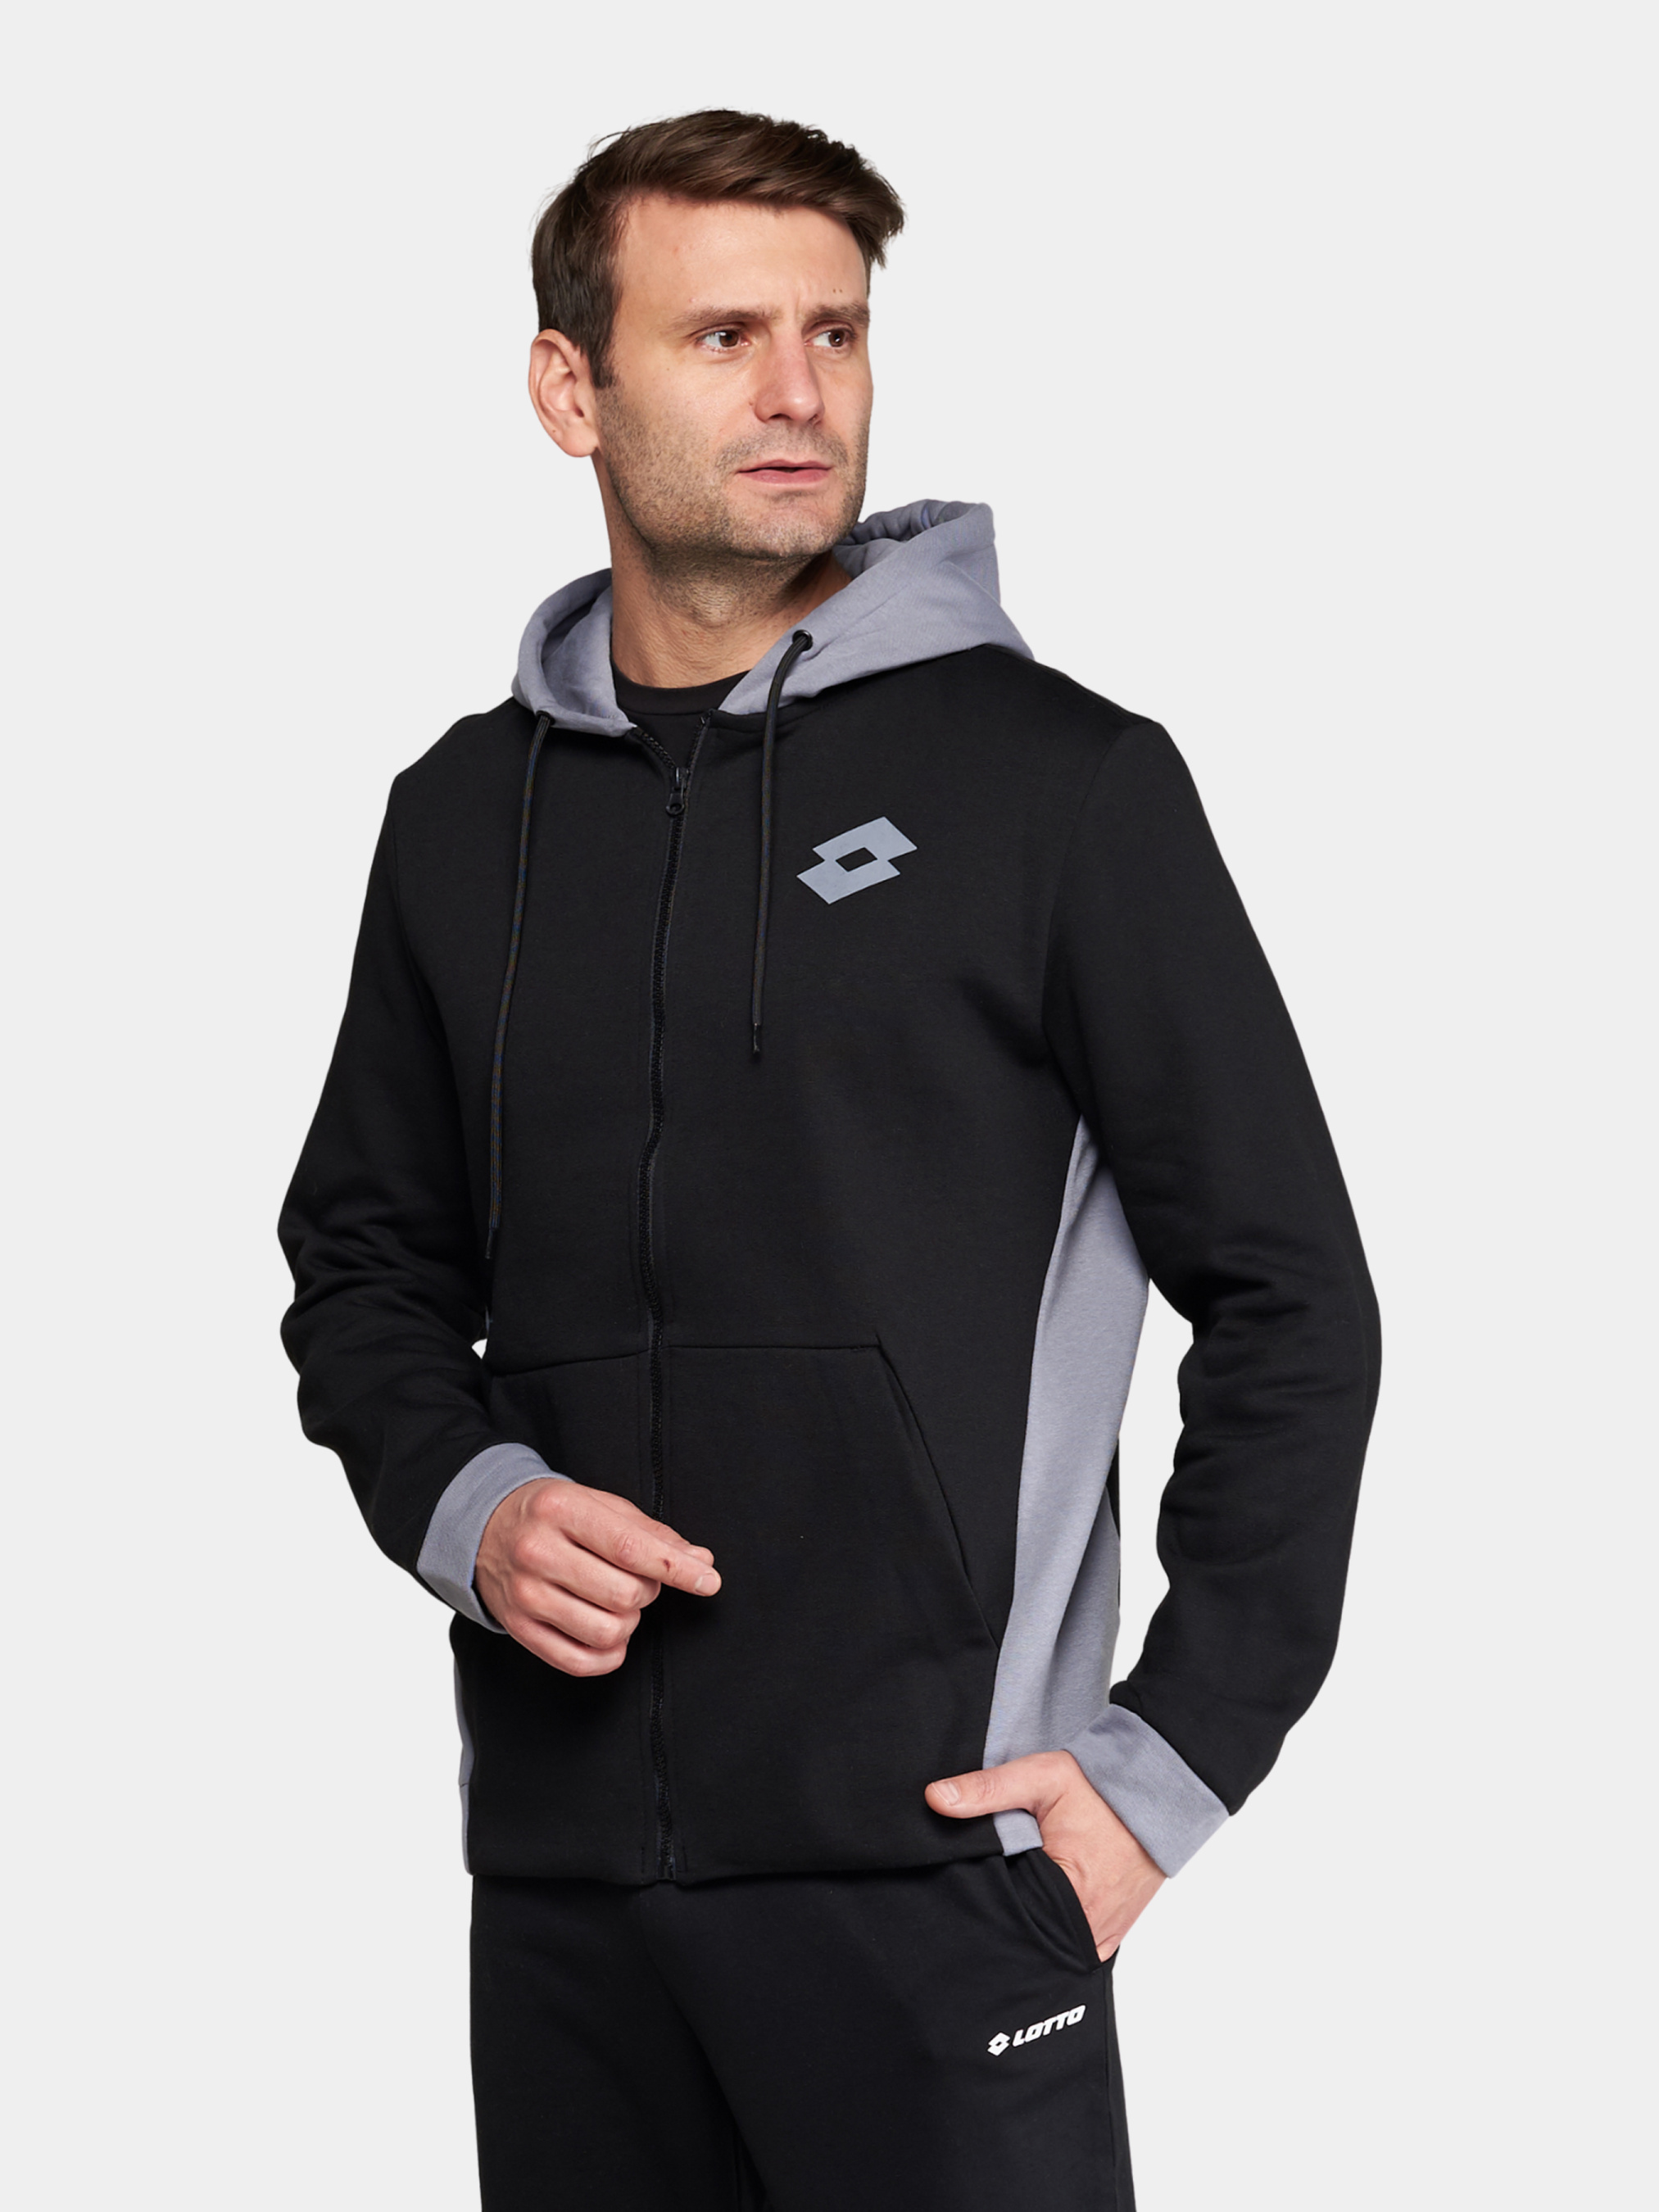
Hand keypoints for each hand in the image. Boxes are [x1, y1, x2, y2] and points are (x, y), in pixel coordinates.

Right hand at [475, 1478, 720, 1676]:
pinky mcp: (518, 1627)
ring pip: (606, 1632)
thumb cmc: (555, 1514)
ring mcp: (524, 1593)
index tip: (709, 1581)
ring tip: (617, 1603)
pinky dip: (609, 1655)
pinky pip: (579, 1662)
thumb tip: (700, 1562)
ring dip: (628, 1623)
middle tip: (636, 1580)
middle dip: (646, 1592)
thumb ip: (652, 1533)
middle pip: (624, 1595)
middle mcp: (537, 1551)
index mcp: (562, 1510)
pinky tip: (610, 1637)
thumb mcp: (600, 1505)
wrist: (485, 1527)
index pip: (631, 1548)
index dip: (677, 1569)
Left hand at [926, 1749, 1164, 1959]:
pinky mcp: (1111, 1935)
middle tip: (984, 1899)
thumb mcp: (1040, 1777)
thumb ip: (987, 1789)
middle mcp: (1088, 1929)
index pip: (1007, 1918)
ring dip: (1031, 1929)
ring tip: (1010, 1905)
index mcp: (1069, 1897)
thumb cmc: (1100, 1788)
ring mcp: (1102, 1937)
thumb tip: (934, 1799)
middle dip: (1005, 1921)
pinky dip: (1055, 1932)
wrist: (1156, 1794)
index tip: (967, 1892)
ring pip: (1050, 1948)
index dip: (984, 1904)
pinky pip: (1072, 1945)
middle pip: (1028, 1939)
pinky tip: (1037, 1913)